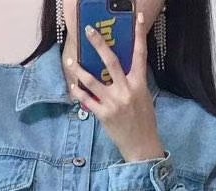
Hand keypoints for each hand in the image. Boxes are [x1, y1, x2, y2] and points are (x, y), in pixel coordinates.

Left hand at [67, 8, 165, 162]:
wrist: (141, 146)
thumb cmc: (144, 121)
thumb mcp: (144, 98)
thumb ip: (133, 83)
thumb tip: (120, 70)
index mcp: (139, 84)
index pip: (139, 54)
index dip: (137, 35)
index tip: (134, 18)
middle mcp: (126, 90)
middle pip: (111, 61)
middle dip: (99, 44)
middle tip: (89, 31)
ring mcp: (113, 103)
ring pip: (92, 81)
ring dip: (79, 70)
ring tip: (70, 61)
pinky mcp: (104, 115)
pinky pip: (87, 100)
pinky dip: (78, 92)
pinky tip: (72, 86)